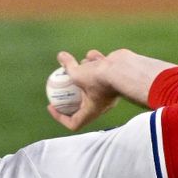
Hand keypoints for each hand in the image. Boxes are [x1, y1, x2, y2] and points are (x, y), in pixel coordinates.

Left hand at [47, 48, 176, 130]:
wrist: (126, 70)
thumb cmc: (100, 78)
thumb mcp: (77, 74)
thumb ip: (68, 66)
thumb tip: (60, 56)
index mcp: (91, 110)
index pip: (74, 122)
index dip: (60, 117)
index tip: (51, 105)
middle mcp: (100, 102)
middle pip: (81, 101)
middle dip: (71, 90)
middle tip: (60, 81)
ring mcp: (108, 89)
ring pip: (92, 80)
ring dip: (84, 70)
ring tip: (82, 63)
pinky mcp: (114, 77)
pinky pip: (102, 70)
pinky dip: (96, 62)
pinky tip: (93, 55)